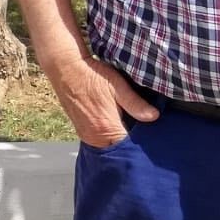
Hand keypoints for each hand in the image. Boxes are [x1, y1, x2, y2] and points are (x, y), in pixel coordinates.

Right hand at [43, 54, 157, 148]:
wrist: (65, 68)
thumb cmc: (92, 75)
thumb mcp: (118, 85)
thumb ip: (136, 103)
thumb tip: (154, 116)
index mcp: (107, 129)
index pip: (129, 150)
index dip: (142, 146)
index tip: (152, 140)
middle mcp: (95, 137)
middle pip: (118, 151)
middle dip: (131, 145)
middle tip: (144, 136)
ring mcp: (86, 136)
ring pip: (108, 147)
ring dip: (118, 141)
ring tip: (130, 130)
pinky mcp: (81, 131)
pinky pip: (99, 142)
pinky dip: (109, 138)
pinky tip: (116, 126)